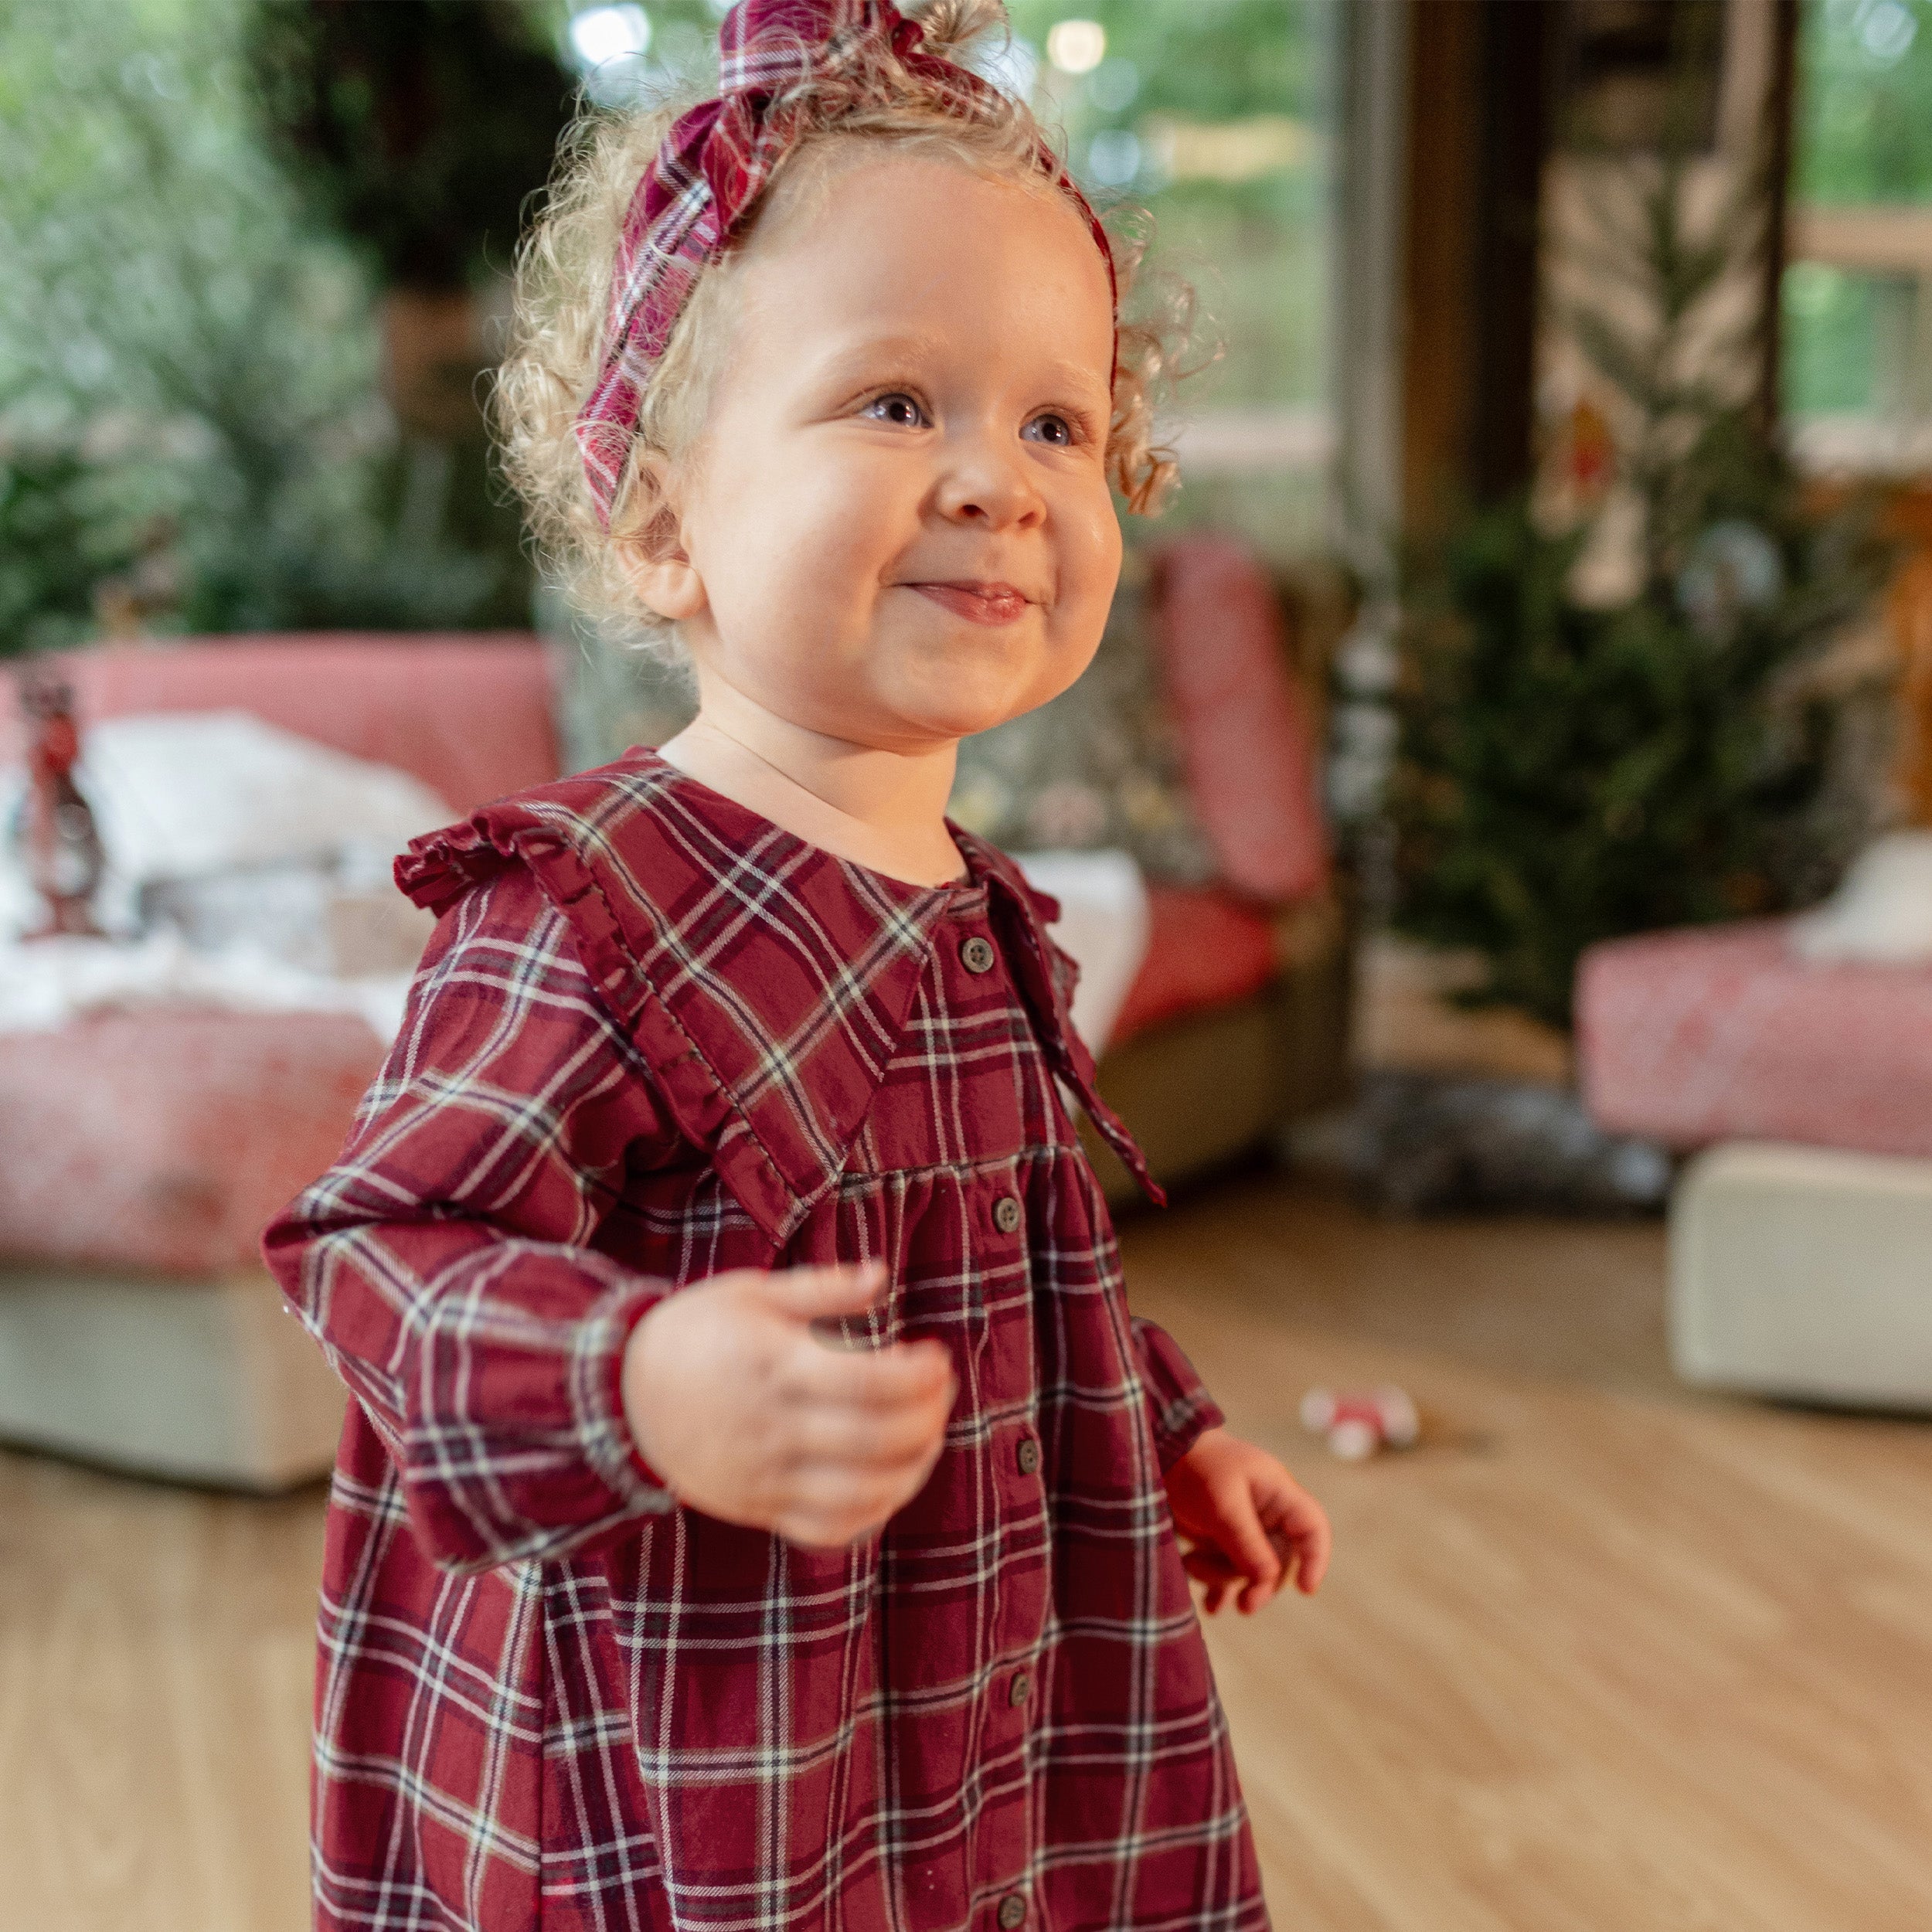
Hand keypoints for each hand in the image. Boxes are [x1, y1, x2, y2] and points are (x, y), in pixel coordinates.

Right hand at [621, 1261, 955, 1548]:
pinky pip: (828, 1529)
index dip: (918, 1376)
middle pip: (874, 1440)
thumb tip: (882, 1275)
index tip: (936, 1356)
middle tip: (942, 1390)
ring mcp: (765, 1476)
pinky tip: (893, 1481)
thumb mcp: (751, 1292)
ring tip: (929, 1435)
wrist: (621, 1396)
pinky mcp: (758, 1509)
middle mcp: (772, 1428)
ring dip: (913, 1470)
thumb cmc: (695, 1331)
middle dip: (928, 1418)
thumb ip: (821, 1287)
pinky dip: (872, 1513)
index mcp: (773, 1367)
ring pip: (860, 1494)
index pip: (866, 1382)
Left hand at [1165, 1427, 1330, 1614]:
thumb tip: (1270, 1579)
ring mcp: (1244, 1529)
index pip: (1312, 1527)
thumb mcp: (1221, 1502)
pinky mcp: (1220, 1541)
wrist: (1161, 1454)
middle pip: (1278, 1561)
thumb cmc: (1196, 1467)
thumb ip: (1246, 1540)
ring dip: (1223, 1578)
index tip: (1305, 1589)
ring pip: (1249, 1571)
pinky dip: (1219, 1590)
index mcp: (1277, 1494)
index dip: (1316, 1558)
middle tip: (1244, 1606)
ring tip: (1191, 1565)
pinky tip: (1210, 1606)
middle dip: (1258, 1583)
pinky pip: (1229, 1575)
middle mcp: (1266, 1514)